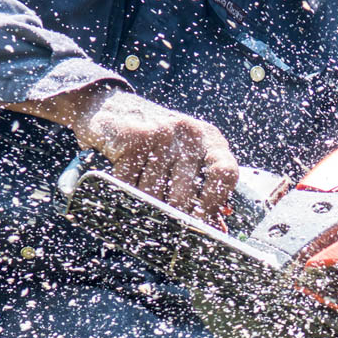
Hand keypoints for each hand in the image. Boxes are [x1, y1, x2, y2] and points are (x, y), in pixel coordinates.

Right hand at [71, 88, 239, 224]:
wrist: (112, 107)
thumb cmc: (159, 144)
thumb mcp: (188, 162)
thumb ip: (205, 194)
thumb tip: (218, 230)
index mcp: (211, 141)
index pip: (225, 173)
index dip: (214, 203)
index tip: (201, 222)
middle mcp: (191, 133)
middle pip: (185, 195)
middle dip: (173, 216)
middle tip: (164, 225)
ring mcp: (162, 132)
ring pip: (154, 194)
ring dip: (145, 205)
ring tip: (140, 196)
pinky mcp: (134, 136)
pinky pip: (129, 184)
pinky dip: (125, 193)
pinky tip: (125, 185)